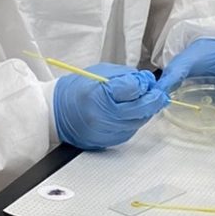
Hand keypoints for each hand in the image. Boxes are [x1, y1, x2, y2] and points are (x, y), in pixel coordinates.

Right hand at [53, 63, 168, 149]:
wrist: (55, 114)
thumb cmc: (76, 91)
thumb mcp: (100, 73)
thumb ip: (125, 76)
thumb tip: (146, 81)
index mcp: (99, 95)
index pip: (133, 89)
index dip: (145, 83)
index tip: (147, 79)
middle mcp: (104, 117)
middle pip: (141, 108)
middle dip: (155, 98)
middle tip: (159, 91)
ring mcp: (107, 132)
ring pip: (139, 121)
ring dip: (147, 110)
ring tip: (146, 99)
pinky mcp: (109, 142)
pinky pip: (131, 130)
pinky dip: (136, 120)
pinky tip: (133, 111)